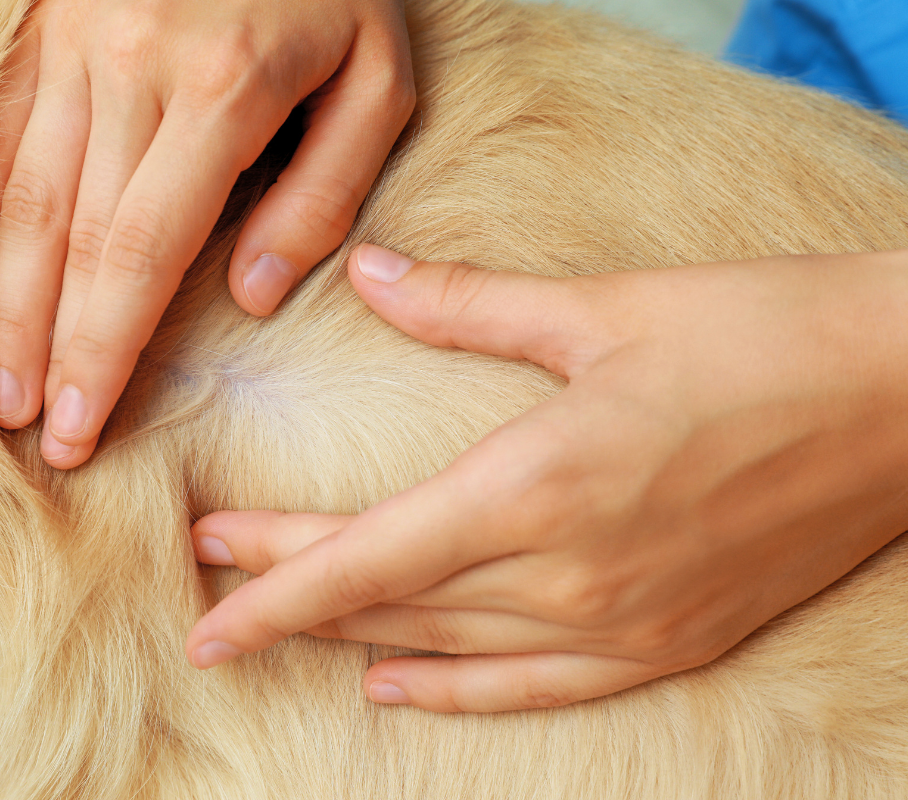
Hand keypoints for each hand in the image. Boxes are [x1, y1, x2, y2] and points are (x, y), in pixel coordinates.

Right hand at [0, 0, 413, 468]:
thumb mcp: (377, 78)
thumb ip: (326, 190)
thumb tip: (252, 294)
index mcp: (226, 88)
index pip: (146, 247)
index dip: (108, 345)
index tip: (84, 424)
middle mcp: (135, 65)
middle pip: (75, 235)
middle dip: (50, 346)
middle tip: (35, 434)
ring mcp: (77, 40)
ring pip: (25, 192)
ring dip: (8, 302)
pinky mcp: (44, 26)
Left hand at [184, 244, 907, 712]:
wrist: (907, 393)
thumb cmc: (756, 333)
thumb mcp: (599, 309)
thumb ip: (463, 302)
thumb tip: (367, 272)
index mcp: (538, 485)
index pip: (367, 557)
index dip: (274, 584)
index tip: (201, 601)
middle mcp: (568, 574)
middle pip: (392, 601)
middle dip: (292, 592)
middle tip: (212, 585)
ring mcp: (621, 622)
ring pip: (449, 648)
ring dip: (355, 637)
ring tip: (281, 626)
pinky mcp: (669, 640)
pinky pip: (535, 687)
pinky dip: (455, 692)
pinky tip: (394, 688)